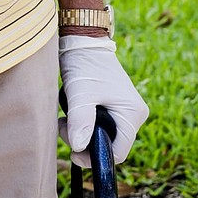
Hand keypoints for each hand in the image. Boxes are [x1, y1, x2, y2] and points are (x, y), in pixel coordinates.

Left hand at [58, 35, 148, 166]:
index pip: (119, 152)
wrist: (82, 40)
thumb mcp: (80, 93)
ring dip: (82, 132)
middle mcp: (134, 114)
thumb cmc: (85, 64)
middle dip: (85, 142)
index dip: (96, 157)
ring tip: (64, 118)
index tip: (73, 153)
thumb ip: (80, 120)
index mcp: (133, 114)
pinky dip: (84, 123)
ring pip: (103, 135)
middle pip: (110, 144)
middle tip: (64, 127)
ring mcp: (124, 109)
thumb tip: (79, 147)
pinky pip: (100, 124)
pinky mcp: (114, 105)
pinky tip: (72, 112)